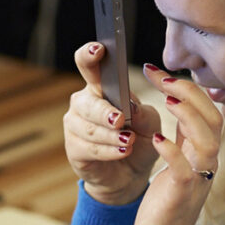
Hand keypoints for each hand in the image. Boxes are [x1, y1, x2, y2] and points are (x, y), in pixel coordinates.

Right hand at [62, 42, 161, 204]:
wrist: (130, 174)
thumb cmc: (139, 140)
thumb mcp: (150, 124)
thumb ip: (143, 113)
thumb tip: (130, 105)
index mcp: (100, 87)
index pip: (88, 64)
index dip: (89, 54)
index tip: (98, 49)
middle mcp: (83, 102)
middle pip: (87, 101)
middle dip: (104, 112)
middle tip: (120, 120)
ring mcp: (74, 126)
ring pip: (89, 128)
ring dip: (110, 136)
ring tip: (128, 141)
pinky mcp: (74, 149)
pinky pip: (88, 148)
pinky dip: (108, 151)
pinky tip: (122, 152)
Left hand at [127, 65, 222, 224]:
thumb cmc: (163, 205)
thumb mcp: (175, 163)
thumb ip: (181, 135)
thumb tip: (178, 98)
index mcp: (203, 153)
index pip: (207, 110)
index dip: (187, 86)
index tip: (158, 70)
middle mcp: (206, 164)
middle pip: (213, 120)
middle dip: (190, 92)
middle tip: (162, 76)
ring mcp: (197, 180)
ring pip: (207, 141)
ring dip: (189, 116)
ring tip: (168, 98)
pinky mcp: (181, 196)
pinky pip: (184, 169)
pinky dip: (172, 151)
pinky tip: (156, 137)